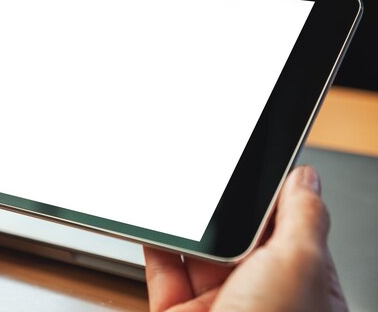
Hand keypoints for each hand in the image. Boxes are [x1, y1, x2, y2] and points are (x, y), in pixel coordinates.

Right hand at [145, 166, 347, 311]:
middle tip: (213, 176)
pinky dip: (157, 244)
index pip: (290, 229)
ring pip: (199, 252)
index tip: (257, 167)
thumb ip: (304, 219)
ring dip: (189, 226)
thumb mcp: (300, 268)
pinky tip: (157, 223)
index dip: (273, 198)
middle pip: (240, 239)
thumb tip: (305, 179)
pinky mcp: (179, 311)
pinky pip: (164, 269)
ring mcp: (218, 306)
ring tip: (181, 195)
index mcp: (303, 287)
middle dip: (226, 212)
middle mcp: (262, 297)